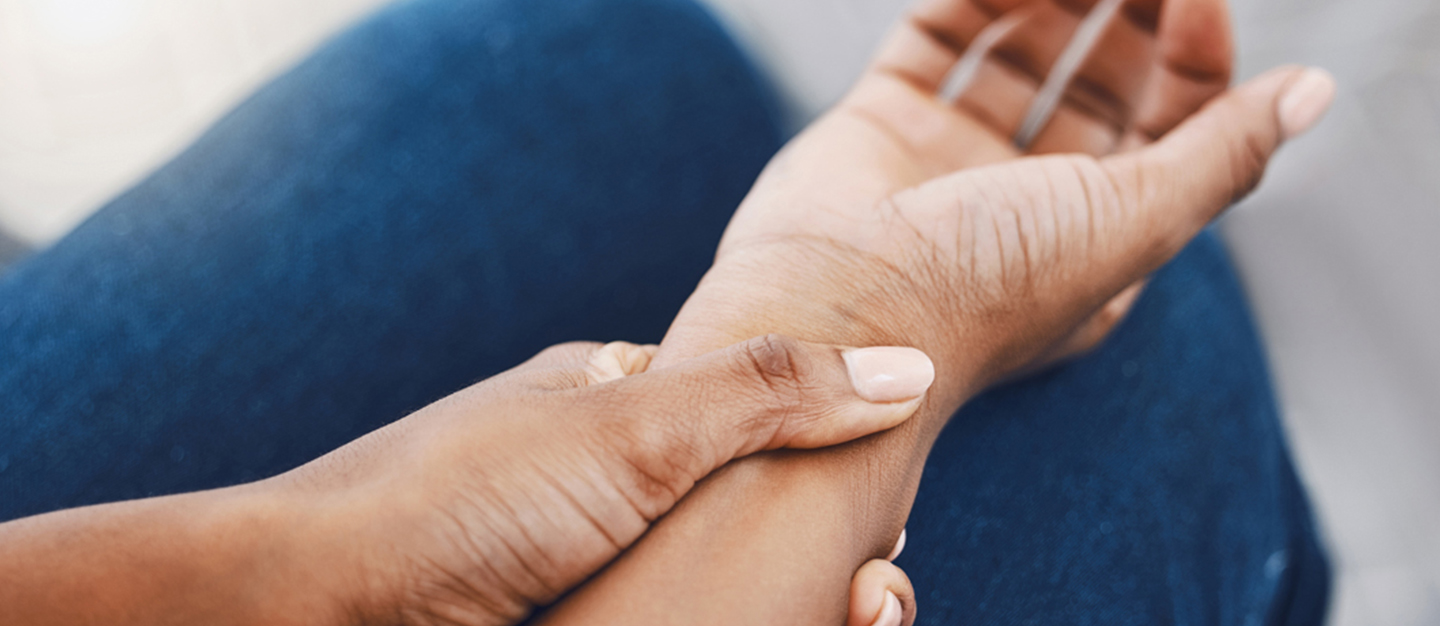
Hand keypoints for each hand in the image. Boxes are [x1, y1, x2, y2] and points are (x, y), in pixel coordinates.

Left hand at [0, 335, 934, 625]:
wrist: (317, 605)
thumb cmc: (462, 501)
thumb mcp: (631, 429)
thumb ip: (770, 391)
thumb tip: (910, 365)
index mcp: (612, 393)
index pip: (752, 407)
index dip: (828, 457)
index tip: (879, 520)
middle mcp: (599, 466)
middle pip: (746, 501)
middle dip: (819, 550)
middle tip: (867, 595)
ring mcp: (581, 546)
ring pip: (717, 573)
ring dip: (785, 600)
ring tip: (847, 616)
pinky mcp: (571, 611)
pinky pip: (676, 614)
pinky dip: (726, 621)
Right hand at [659, 0, 1335, 391]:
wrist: (835, 312)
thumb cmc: (986, 287)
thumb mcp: (1137, 219)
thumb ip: (1225, 150)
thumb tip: (1309, 92)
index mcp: (1098, 241)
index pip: (1170, 130)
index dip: (1195, 60)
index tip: (1196, 0)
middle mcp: (1028, 201)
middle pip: (1099, 82)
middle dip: (1129, 14)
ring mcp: (951, 159)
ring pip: (1019, 51)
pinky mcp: (883, 124)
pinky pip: (938, 38)